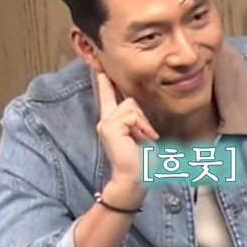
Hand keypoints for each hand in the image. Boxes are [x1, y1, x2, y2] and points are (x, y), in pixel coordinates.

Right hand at [95, 73, 158, 188]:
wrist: (135, 179)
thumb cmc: (142, 161)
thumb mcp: (140, 134)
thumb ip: (136, 119)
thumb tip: (138, 107)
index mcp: (111, 122)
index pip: (108, 97)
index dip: (105, 82)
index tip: (101, 67)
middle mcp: (105, 121)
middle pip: (129, 100)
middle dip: (142, 118)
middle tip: (145, 137)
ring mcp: (105, 123)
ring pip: (131, 106)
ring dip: (142, 123)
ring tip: (142, 139)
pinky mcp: (109, 127)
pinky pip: (132, 115)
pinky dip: (142, 127)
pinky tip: (142, 140)